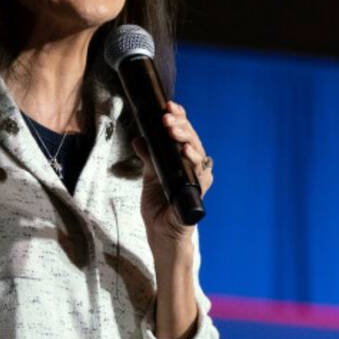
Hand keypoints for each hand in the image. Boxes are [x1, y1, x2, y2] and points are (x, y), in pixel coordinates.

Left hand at [130, 100, 213, 247]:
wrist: (160, 232)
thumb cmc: (158, 206)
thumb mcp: (149, 176)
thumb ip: (147, 157)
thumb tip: (139, 138)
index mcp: (182, 159)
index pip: (184, 133)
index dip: (179, 118)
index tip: (169, 105)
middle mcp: (193, 166)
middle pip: (192, 138)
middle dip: (180, 124)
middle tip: (167, 115)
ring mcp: (198, 179)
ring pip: (197, 152)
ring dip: (185, 138)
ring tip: (173, 128)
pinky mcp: (198, 192)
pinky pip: (199, 174)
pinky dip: (193, 161)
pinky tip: (186, 151)